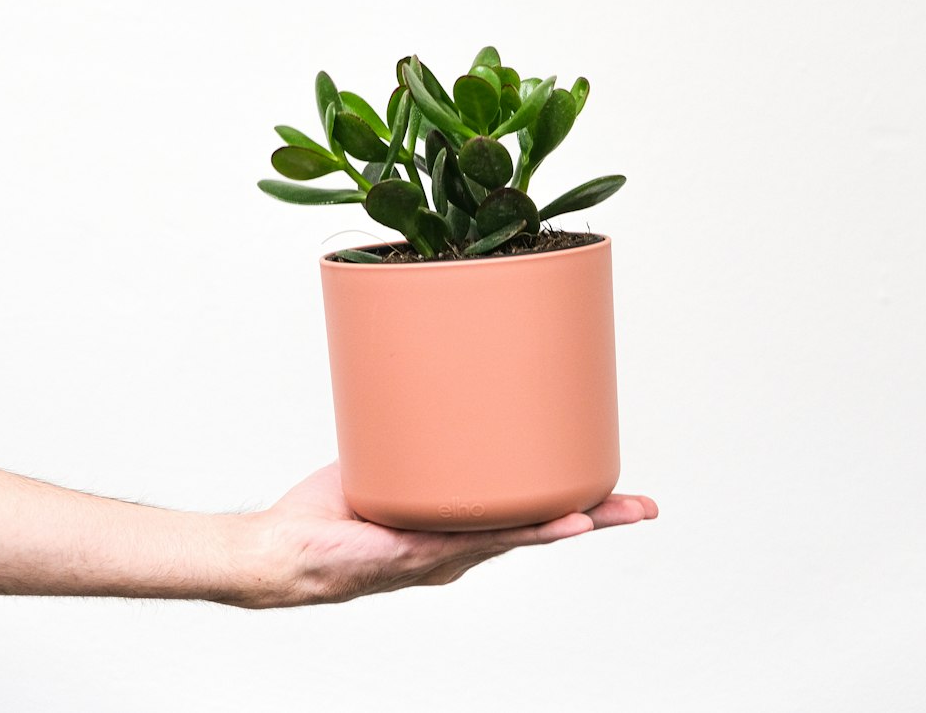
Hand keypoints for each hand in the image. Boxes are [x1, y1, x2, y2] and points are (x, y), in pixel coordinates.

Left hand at [225, 461, 657, 608]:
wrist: (283, 550)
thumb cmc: (332, 509)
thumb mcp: (388, 458)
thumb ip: (419, 428)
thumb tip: (440, 370)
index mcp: (461, 526)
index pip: (528, 513)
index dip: (575, 504)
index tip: (614, 488)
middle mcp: (460, 547)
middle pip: (540, 530)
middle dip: (593, 519)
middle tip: (643, 507)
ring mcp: (443, 555)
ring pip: (518, 539)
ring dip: (565, 528)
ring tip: (605, 514)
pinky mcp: (417, 555)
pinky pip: (477, 543)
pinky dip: (519, 533)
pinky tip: (552, 527)